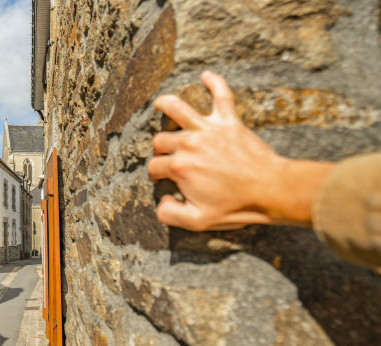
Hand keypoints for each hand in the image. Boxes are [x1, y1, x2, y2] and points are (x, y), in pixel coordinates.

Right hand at [148, 71, 332, 229]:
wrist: (272, 190)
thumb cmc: (237, 206)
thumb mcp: (197, 221)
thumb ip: (169, 214)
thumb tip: (161, 200)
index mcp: (180, 167)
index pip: (155, 166)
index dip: (155, 175)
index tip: (162, 180)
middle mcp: (189, 143)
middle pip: (160, 140)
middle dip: (159, 151)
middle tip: (169, 159)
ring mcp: (209, 130)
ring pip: (178, 109)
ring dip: (166, 104)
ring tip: (160, 104)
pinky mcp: (229, 121)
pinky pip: (221, 95)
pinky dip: (214, 82)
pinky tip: (206, 75)